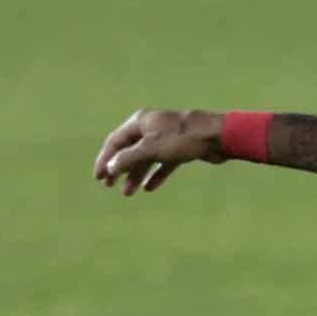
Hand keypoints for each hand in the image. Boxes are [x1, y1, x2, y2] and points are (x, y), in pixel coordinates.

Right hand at [93, 109, 224, 198]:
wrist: (218, 136)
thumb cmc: (182, 138)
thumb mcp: (151, 148)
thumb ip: (129, 158)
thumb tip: (110, 167)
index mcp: (140, 121)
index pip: (115, 141)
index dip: (105, 159)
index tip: (98, 177)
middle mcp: (151, 127)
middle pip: (129, 150)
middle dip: (119, 169)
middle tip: (109, 186)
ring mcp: (166, 138)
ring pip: (146, 158)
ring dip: (135, 175)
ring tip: (128, 193)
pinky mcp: (181, 148)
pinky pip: (163, 163)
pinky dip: (155, 175)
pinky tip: (149, 188)